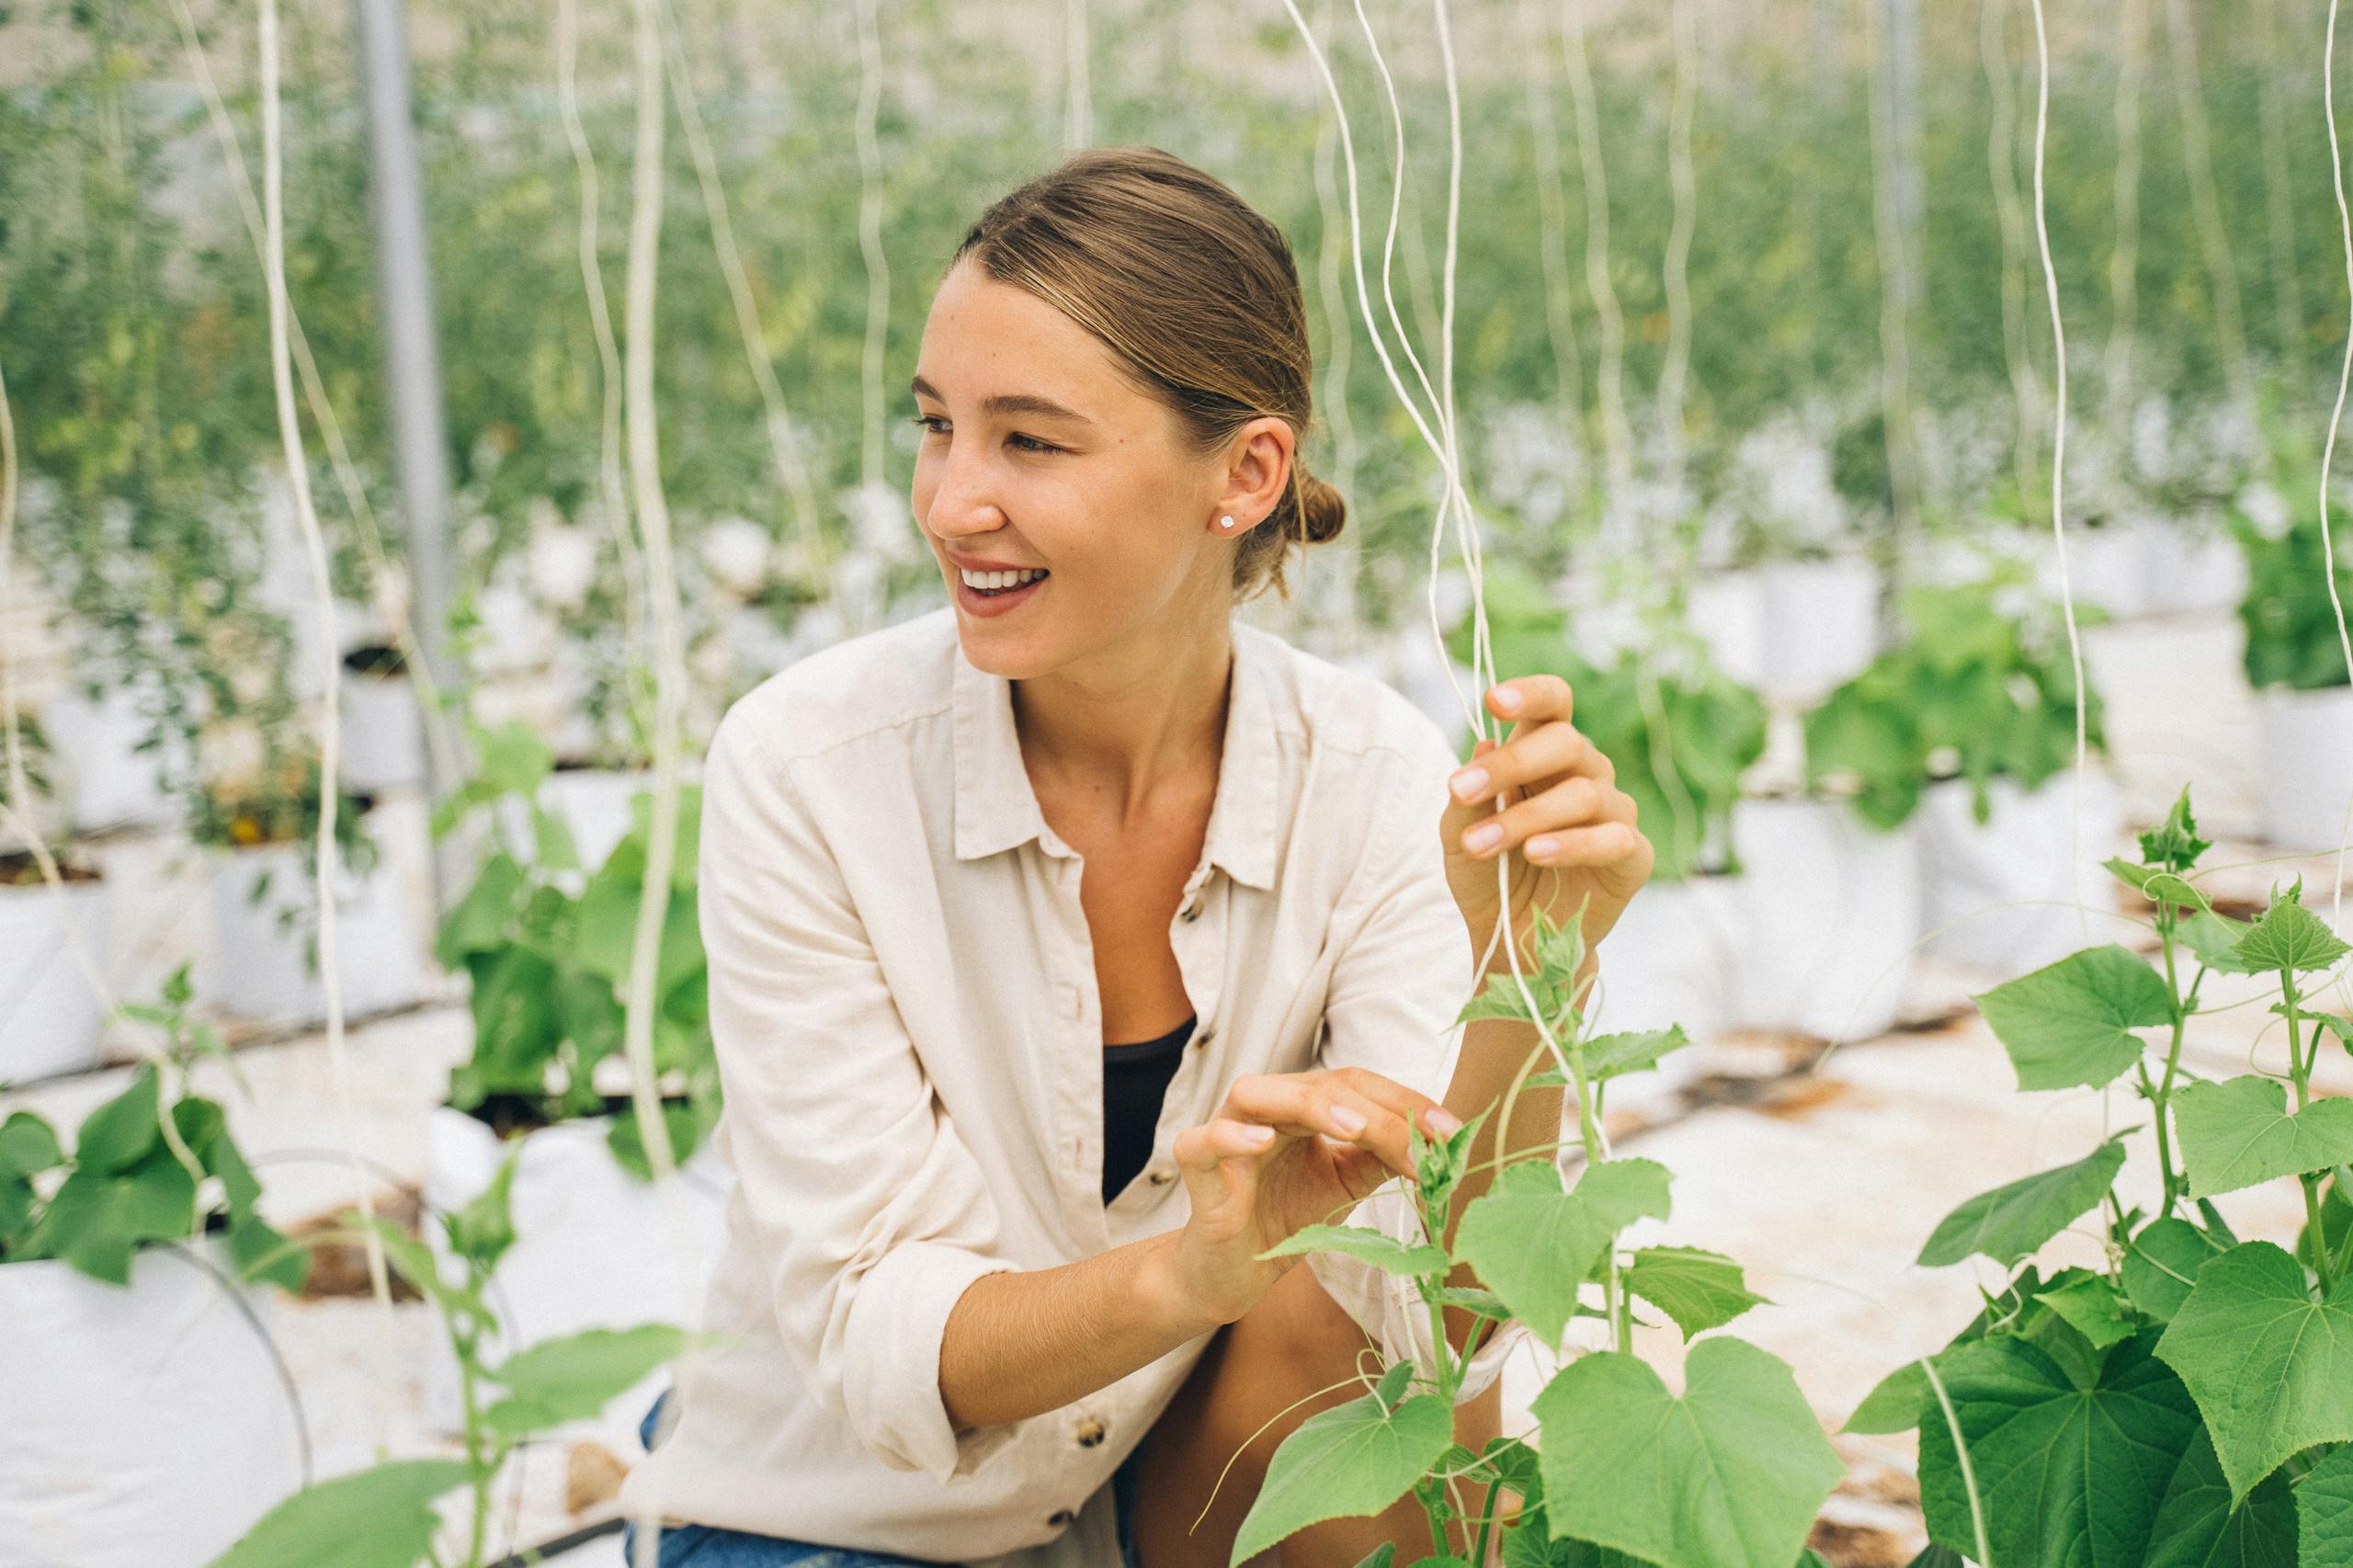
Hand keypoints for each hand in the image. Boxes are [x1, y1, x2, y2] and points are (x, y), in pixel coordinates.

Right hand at [1167, 1068, 1461, 1326]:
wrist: (1233, 1271)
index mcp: (1301, 1104)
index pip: (1356, 1084)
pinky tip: (1261, 1141)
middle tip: (1420, 1145)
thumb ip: (1381, 1156)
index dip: (1404, 1102)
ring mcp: (1225, 1130)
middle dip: (1376, 1113)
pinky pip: (1203, 1141)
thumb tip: (1438, 1141)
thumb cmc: (1286, 1215)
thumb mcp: (1346, 1182)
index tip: (1451, 1133)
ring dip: (1309, 1106)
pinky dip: (1230, 1136)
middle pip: (1318, 1086)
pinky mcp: (1196, 1167)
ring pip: (1258, 1094)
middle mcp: (1264, 1106)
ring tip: (1353, 1128)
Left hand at [1441, 675, 1654, 979]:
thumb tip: (1485, 744)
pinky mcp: (1633, 856)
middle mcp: (1585, 773)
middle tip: (1463, 789)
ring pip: (1582, 794)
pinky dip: (1571, 844)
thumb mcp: (1458, 836)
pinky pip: (1613, 838)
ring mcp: (1613, 812)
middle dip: (1511, 764)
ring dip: (1524, 818)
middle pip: (1566, 742)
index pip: (1553, 705)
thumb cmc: (1488, 875)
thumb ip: (1467, 798)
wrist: (1512, 938)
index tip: (1493, 700)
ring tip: (1481, 844)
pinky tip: (1537, 854)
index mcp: (1543, 756)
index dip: (1530, 694)